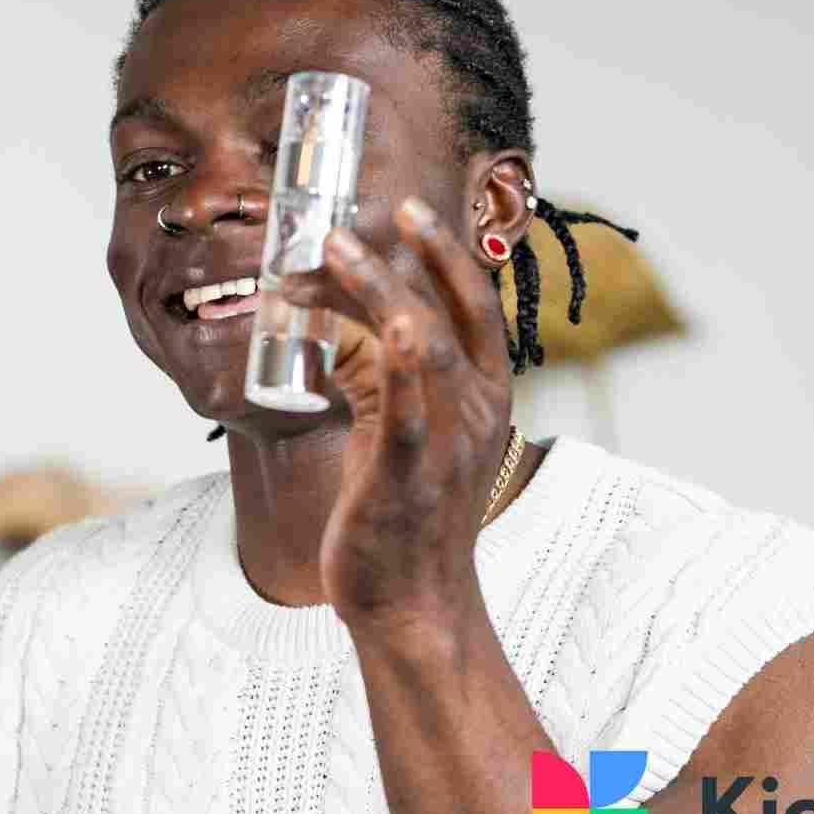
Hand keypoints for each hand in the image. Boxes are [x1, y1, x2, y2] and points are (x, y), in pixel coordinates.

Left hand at [277, 197, 515, 636]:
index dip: (445, 253)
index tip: (408, 211)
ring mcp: (445, 443)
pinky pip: (410, 412)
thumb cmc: (402, 513)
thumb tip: (331, 318)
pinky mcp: (408, 477)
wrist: (411, 602)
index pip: (473, 306)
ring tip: (331, 251)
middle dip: (411, 254)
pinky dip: (402, 365)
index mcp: (481, 396)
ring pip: (423, 345)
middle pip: (450, 311)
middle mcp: (475, 411)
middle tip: (360, 214)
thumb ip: (376, 372)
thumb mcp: (398, 427)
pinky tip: (386, 325)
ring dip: (379, 289)